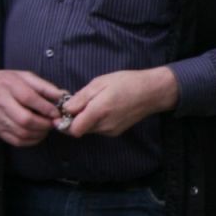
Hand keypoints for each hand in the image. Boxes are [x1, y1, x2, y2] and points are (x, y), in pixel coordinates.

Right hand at [0, 68, 67, 146]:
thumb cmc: (2, 82)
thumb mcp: (23, 76)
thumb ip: (44, 86)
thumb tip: (64, 96)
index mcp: (9, 86)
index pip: (30, 99)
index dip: (47, 108)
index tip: (58, 112)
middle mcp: (2, 103)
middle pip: (25, 120)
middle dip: (45, 124)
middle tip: (54, 122)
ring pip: (21, 133)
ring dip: (40, 133)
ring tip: (46, 127)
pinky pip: (15, 140)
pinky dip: (30, 141)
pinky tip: (37, 134)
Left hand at [63, 67, 179, 137]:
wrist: (153, 92)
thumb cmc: (128, 83)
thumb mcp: (101, 82)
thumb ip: (81, 97)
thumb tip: (65, 108)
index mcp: (99, 111)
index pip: (72, 129)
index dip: (64, 121)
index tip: (63, 111)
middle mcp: (104, 125)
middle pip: (78, 129)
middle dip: (73, 119)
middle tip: (77, 103)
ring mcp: (111, 130)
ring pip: (88, 129)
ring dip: (85, 119)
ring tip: (93, 103)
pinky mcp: (116, 132)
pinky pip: (98, 129)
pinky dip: (95, 121)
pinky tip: (103, 108)